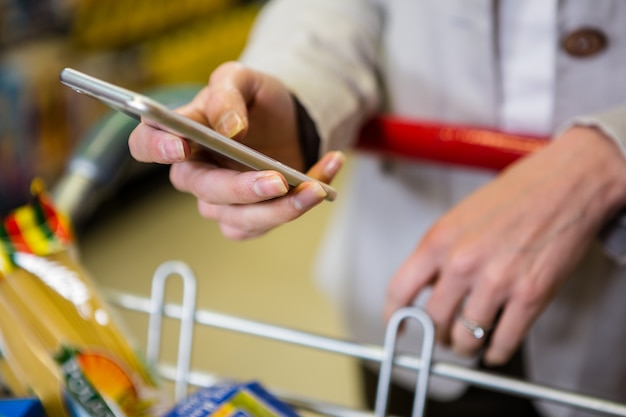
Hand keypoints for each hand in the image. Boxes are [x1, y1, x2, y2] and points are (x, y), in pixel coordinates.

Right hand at [128, 61, 343, 238]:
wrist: (290, 122)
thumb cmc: (256, 101)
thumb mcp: (243, 80)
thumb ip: (229, 94)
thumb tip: (229, 128)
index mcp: (182, 135)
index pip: (147, 145)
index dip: (156, 147)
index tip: (180, 146)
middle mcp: (197, 173)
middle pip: (204, 190)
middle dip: (241, 189)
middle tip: (275, 179)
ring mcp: (223, 201)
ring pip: (240, 218)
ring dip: (281, 208)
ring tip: (314, 188)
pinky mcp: (251, 217)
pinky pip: (270, 223)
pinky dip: (301, 205)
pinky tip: (323, 180)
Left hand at [384, 126, 625, 364]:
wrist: (566, 182)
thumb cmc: (514, 195)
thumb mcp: (459, 216)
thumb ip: (438, 252)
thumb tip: (423, 288)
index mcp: (439, 240)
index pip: (399, 290)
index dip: (395, 317)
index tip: (399, 327)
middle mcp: (463, 262)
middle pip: (433, 321)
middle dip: (436, 335)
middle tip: (444, 334)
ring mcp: (497, 281)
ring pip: (466, 339)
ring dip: (466, 347)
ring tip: (469, 342)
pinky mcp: (531, 295)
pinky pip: (503, 343)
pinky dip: (497, 352)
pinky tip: (495, 347)